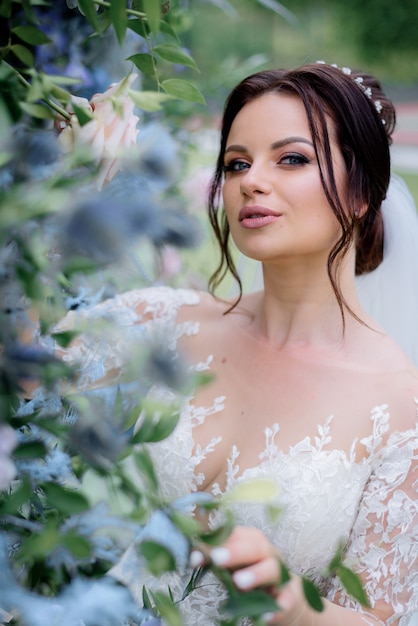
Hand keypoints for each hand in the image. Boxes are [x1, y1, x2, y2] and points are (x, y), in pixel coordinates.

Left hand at [190, 526, 308, 624]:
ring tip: (239, 583)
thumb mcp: (233, 568)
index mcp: (254, 543)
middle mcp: (269, 554)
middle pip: (256, 546)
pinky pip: (286, 601)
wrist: (283, 601)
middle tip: (217, 558)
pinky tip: (264, 616)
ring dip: (256, 574)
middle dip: (235, 551)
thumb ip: (216, 560)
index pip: (236, 535)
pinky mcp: (291, 598)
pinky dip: (276, 608)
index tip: (196, 556)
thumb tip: (194, 555)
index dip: (217, 542)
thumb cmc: (252, 579)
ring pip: (273, 569)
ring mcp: (282, 575)